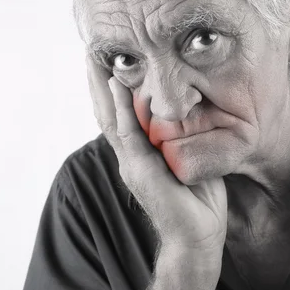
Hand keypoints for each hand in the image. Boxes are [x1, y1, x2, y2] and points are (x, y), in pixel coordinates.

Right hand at [85, 54, 227, 255]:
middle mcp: (129, 156)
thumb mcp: (188, 158)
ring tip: (95, 60)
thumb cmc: (197, 199)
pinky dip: (121, 107)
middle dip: (98, 83)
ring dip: (102, 88)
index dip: (110, 90)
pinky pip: (128, 133)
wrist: (197, 237)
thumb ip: (180, 137)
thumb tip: (187, 111)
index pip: (118, 116)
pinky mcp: (139, 170)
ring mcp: (131, 164)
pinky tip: (119, 85)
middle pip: (106, 113)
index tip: (108, 62)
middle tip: (92, 52)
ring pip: (110, 118)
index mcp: (139, 154)